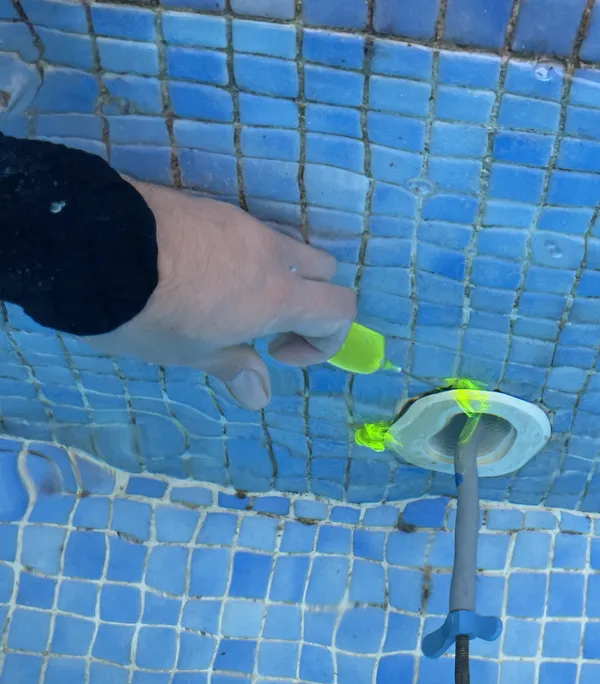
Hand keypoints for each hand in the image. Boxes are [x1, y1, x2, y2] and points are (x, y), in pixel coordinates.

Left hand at [83, 179, 356, 410]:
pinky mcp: (209, 206)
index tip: (277, 354)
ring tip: (228, 299)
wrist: (94, 248)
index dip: (325, 340)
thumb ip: (234, 368)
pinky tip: (199, 275)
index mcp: (277, 295)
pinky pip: (246, 232)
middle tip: (264, 325)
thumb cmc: (151, 314)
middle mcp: (269, 253)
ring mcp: (239, 223)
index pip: (340, 310)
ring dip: (276, 274)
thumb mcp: (190, 353)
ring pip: (285, 245)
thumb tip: (260, 395)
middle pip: (324, 269)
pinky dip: (242, 255)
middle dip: (310, 300)